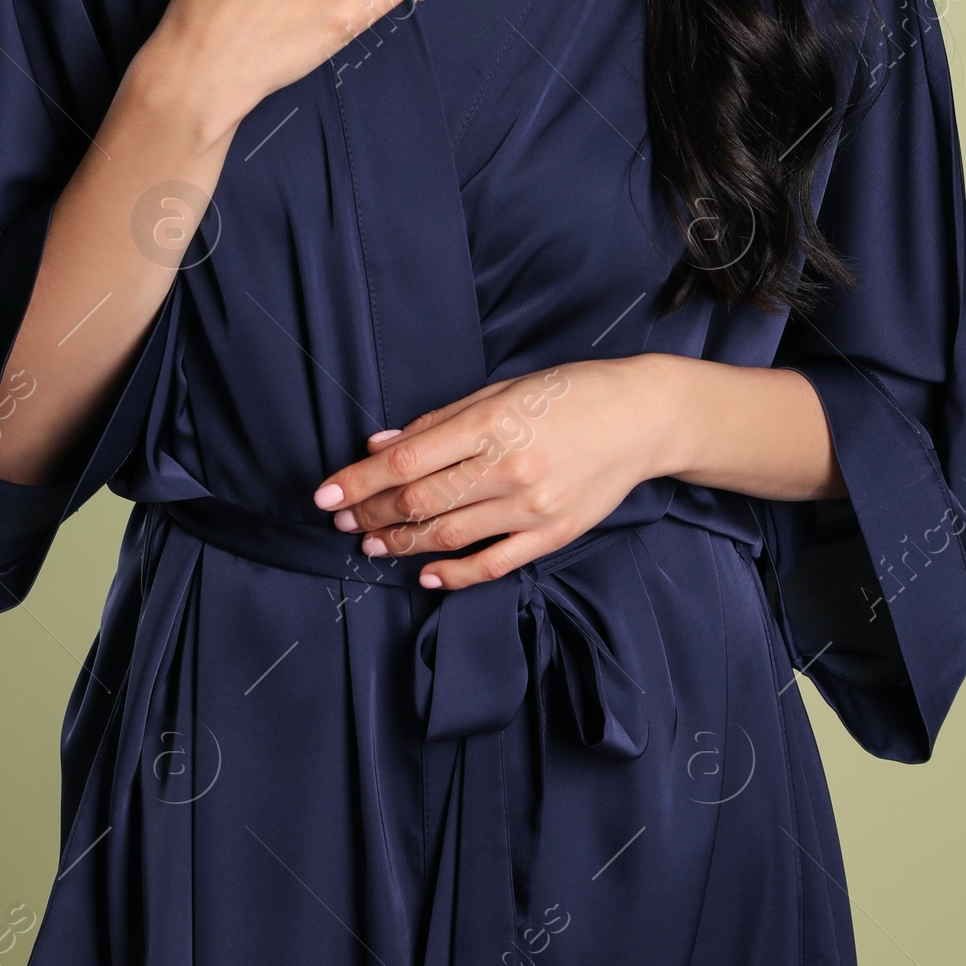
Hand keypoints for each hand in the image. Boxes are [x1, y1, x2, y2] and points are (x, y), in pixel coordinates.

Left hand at [310, 356, 679, 590]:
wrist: (641, 418)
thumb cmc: (568, 394)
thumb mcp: (501, 389)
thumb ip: (440, 421)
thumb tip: (380, 444)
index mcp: (491, 422)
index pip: (407, 461)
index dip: (358, 481)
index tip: (324, 494)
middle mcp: (508, 467)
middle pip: (420, 502)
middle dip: (370, 513)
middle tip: (341, 520)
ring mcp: (531, 507)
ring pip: (448, 536)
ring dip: (401, 544)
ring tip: (371, 543)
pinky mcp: (553, 534)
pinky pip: (494, 564)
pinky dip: (454, 575)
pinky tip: (426, 575)